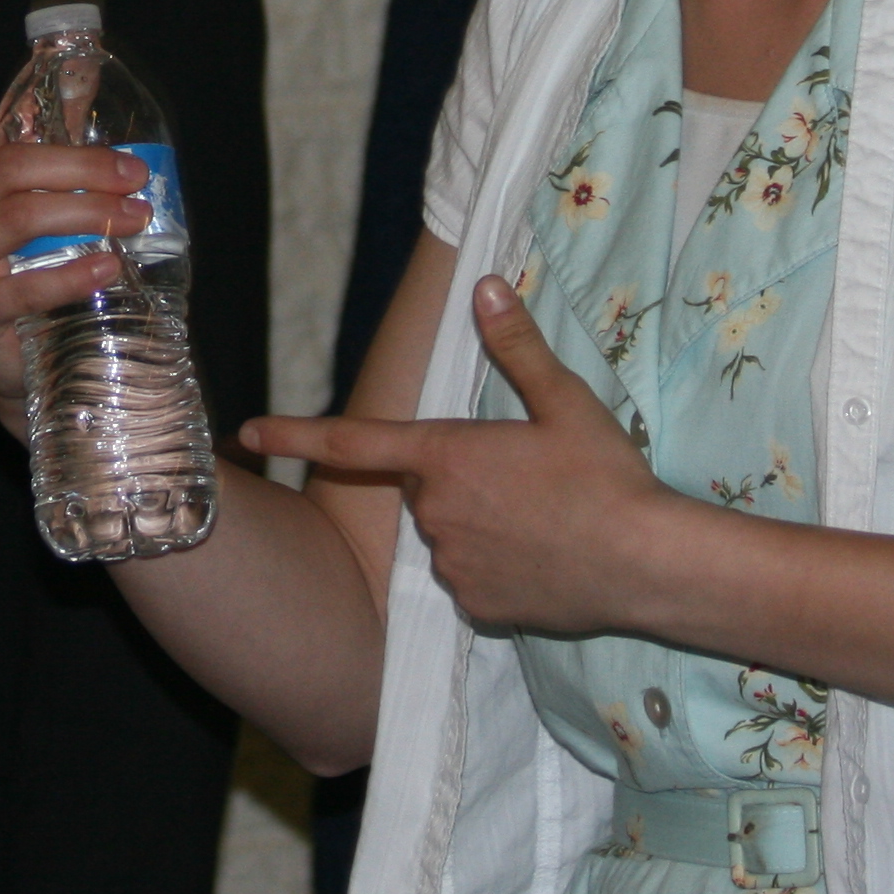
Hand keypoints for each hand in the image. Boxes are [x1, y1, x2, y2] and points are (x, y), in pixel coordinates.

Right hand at [0, 13, 151, 427]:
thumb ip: (58, 148)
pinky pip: (23, 282)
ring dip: (87, 212)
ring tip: (135, 217)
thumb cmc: (40, 277)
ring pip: (18, 217)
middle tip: (134, 175)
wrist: (35, 371)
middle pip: (6, 169)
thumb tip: (87, 74)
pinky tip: (108, 265)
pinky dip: (73, 271)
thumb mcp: (47, 210)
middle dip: (79, 165)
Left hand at [238, 275, 674, 636]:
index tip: (246, 431)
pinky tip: (543, 559)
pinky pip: (473, 579)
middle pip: (426, 486)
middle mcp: (434, 511)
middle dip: (461, 478)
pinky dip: (497, 567)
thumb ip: (517, 345)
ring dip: (480, 523)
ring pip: (449, 533)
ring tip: (545, 520)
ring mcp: (453, 564)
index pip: (351, 440)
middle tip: (527, 478)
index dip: (294, 433)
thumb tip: (486, 286)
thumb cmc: (606, 477)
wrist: (647, 564)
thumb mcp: (566, 402)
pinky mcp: (477, 607)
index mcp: (445, 454)